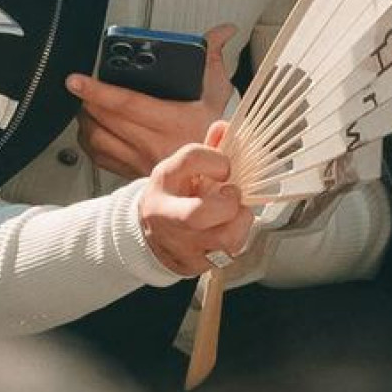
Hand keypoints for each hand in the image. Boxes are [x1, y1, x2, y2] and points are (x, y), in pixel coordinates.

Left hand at [69, 23, 236, 178]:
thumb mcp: (218, 94)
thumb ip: (213, 58)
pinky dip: (89, 140)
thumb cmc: (212, 136)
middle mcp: (154, 143)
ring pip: (96, 138)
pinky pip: (98, 156)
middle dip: (86, 99)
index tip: (77, 80)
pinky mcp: (131, 171)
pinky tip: (92, 128)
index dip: (98, 90)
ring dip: (85, 119)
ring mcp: (139, 160)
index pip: (126, 103)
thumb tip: (223, 32)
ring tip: (85, 103)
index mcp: (173, 122)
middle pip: (105, 119)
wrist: (211, 178)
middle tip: (79, 85)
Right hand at [136, 124, 252, 275]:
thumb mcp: (185, 169)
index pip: (190, 158)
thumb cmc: (175, 195)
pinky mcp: (193, 264)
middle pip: (197, 214)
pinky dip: (237, 240)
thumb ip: (208, 149)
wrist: (151, 235)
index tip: (225, 166)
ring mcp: (179, 243)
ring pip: (221, 239)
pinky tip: (231, 230)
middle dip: (227, 203)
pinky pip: (228, 255)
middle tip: (232, 196)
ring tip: (236, 214)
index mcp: (164, 179)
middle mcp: (166, 213)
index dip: (216, 158)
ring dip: (240, 223)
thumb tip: (226, 127)